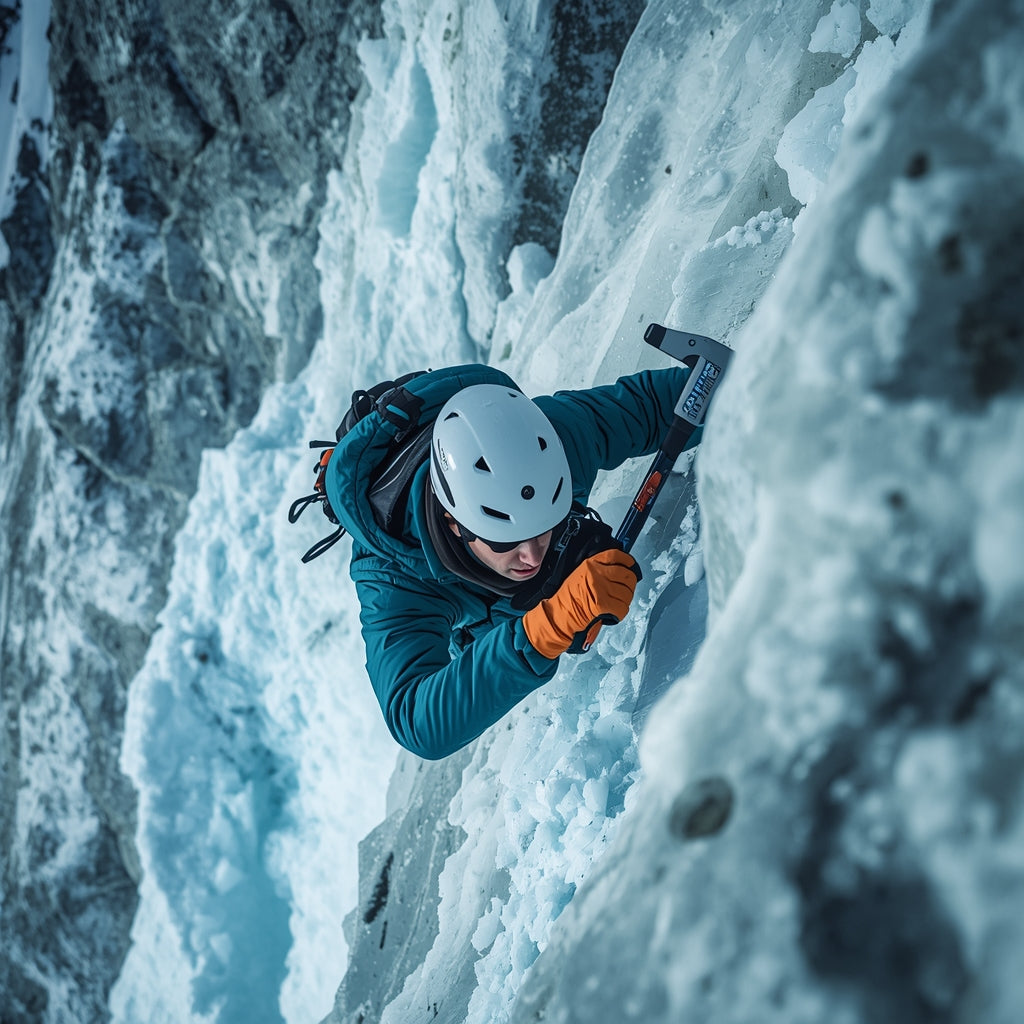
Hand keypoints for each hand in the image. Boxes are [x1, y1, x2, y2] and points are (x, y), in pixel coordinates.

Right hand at [522, 548, 640, 658]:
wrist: (559, 614)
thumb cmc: (568, 597)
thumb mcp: (580, 573)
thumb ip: (598, 568)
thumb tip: (619, 568)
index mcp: (591, 563)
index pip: (617, 556)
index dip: (628, 562)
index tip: (631, 566)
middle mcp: (597, 573)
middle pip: (627, 575)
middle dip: (629, 584)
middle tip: (624, 590)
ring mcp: (600, 588)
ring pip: (627, 593)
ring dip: (625, 600)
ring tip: (616, 603)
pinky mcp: (603, 604)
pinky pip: (622, 607)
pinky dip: (620, 612)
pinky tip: (613, 613)